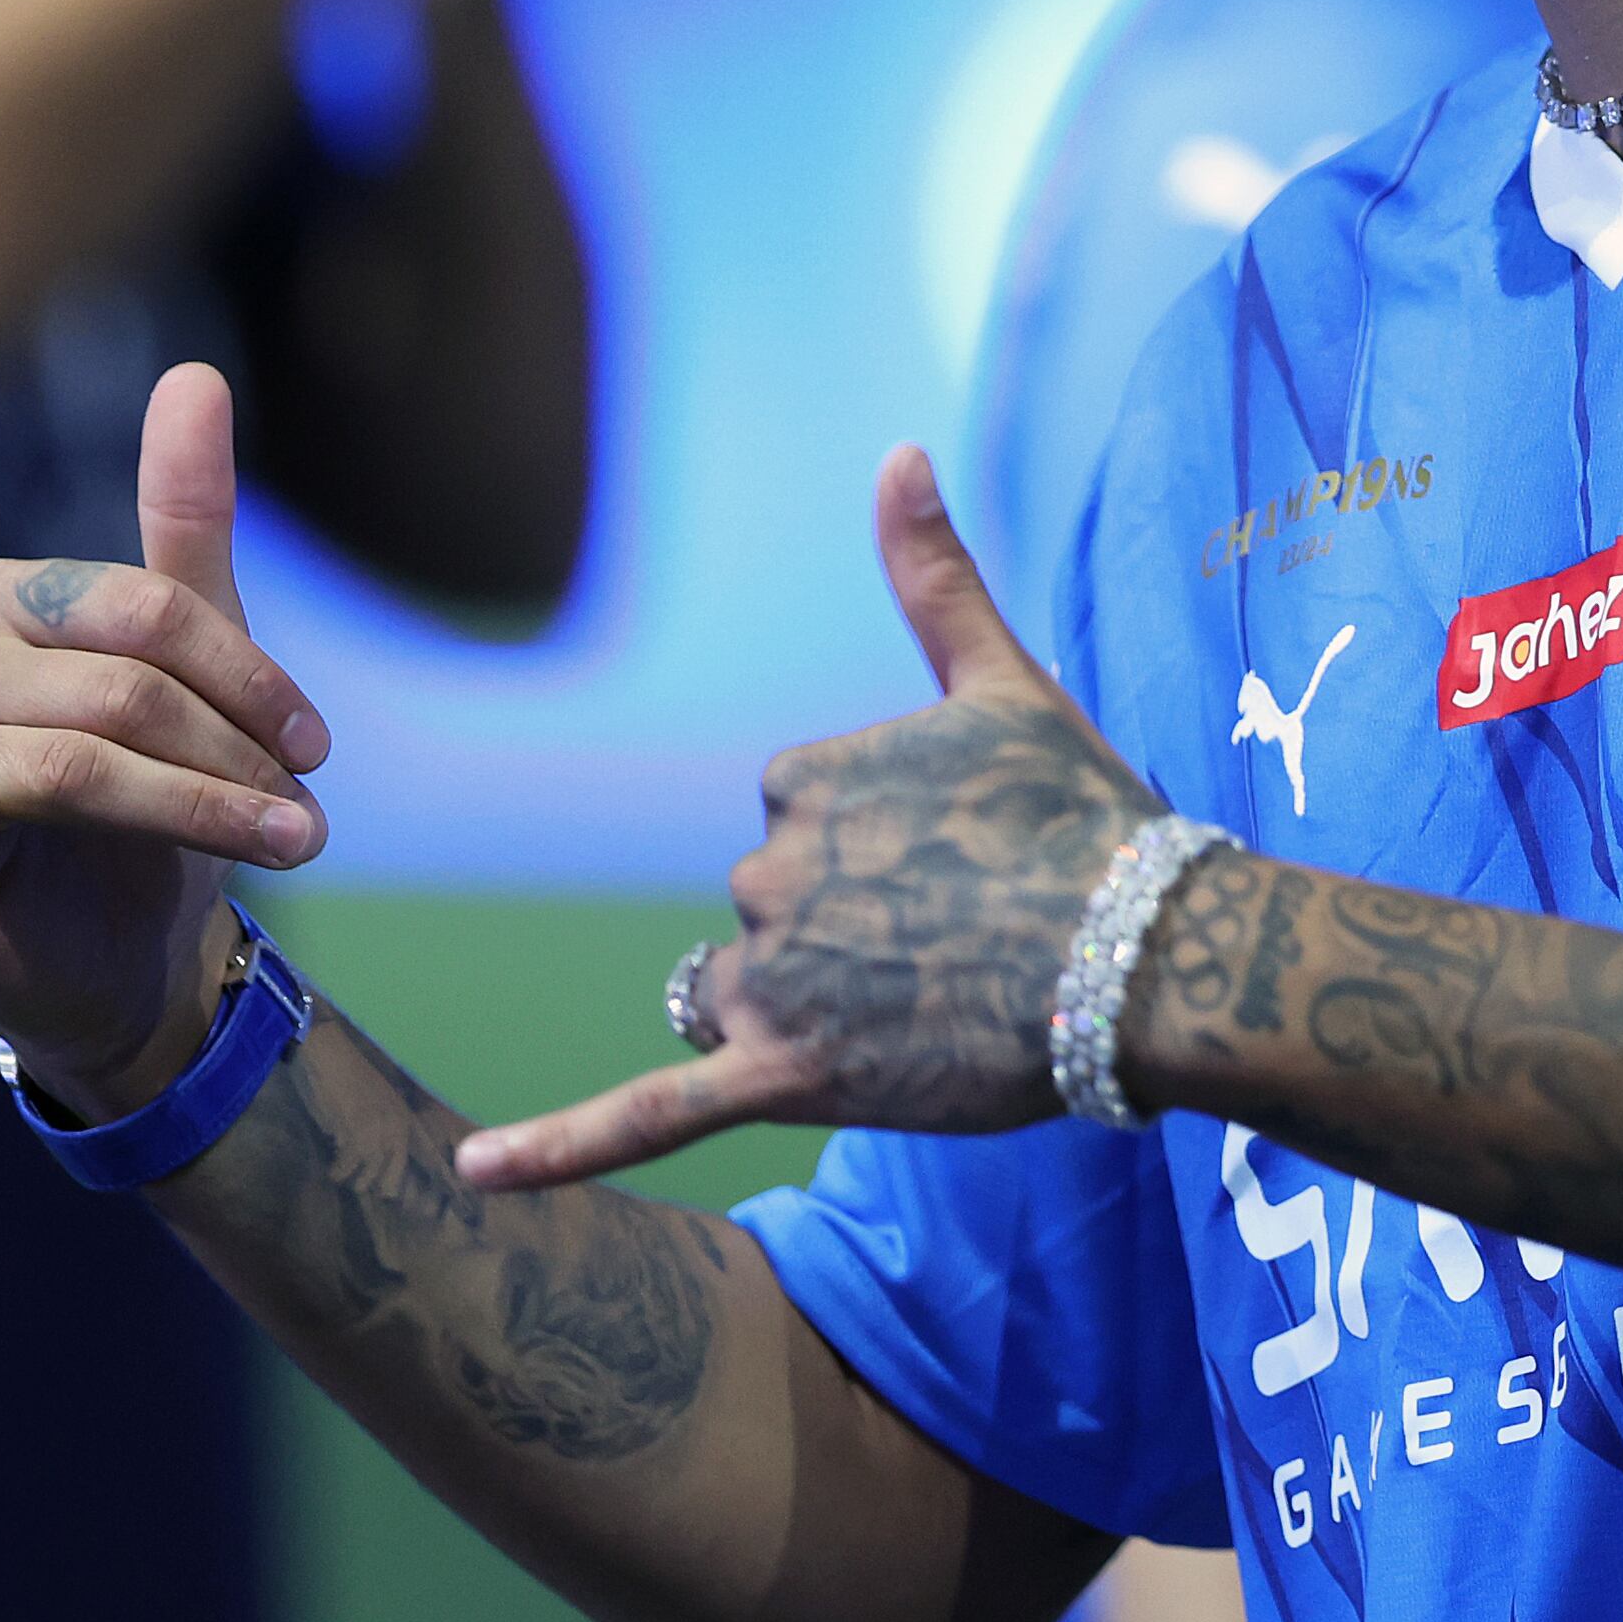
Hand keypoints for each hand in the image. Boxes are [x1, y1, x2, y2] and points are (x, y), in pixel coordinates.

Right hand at [0, 364, 334, 1116]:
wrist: (135, 952)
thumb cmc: (160, 793)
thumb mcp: (196, 660)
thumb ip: (185, 521)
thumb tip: (194, 375)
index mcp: (16, 603)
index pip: (146, 610)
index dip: (247, 679)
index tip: (317, 749)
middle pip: (122, 688)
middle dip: (231, 755)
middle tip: (306, 817)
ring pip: (78, 764)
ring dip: (198, 812)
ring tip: (282, 847)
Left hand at [453, 448, 1160, 1189]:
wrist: (1149, 953)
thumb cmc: (1088, 818)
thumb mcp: (1004, 680)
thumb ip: (931, 575)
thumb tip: (898, 448)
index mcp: (803, 776)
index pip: (797, 823)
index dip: (883, 853)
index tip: (968, 862)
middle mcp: (768, 868)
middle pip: (768, 911)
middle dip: (846, 932)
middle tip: (967, 942)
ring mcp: (774, 974)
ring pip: (736, 996)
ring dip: (805, 1007)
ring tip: (927, 1008)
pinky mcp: (785, 1074)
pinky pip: (648, 1114)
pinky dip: (555, 1149)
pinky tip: (473, 1173)